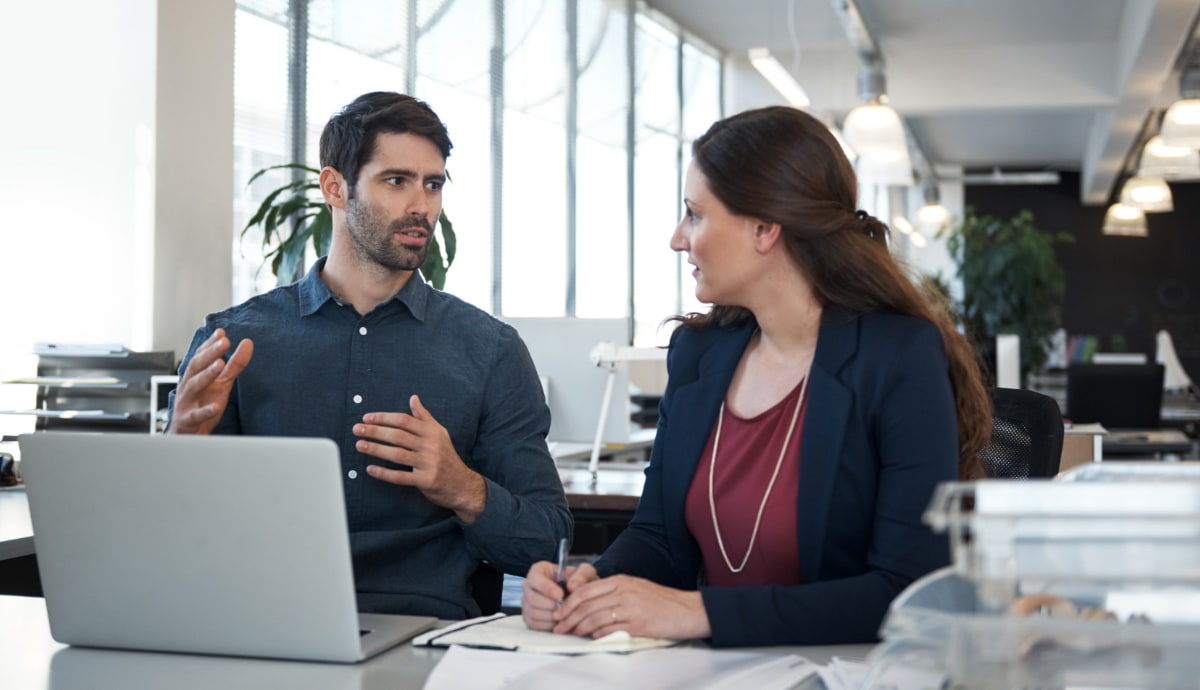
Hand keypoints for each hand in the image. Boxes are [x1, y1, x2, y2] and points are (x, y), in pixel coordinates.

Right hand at [168, 328, 252, 434]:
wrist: (187, 435)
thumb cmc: (203, 404)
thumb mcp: (222, 383)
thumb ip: (234, 364)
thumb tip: (248, 342)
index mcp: (195, 376)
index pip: (200, 356)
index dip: (210, 344)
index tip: (221, 332)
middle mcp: (188, 386)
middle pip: (196, 366)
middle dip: (210, 353)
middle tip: (224, 341)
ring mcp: (186, 403)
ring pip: (194, 386)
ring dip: (207, 374)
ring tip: (220, 364)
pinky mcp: (188, 421)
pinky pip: (196, 415)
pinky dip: (204, 411)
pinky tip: (215, 406)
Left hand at [355, 394, 486, 522]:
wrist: (463, 485)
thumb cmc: (447, 457)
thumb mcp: (440, 434)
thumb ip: (424, 417)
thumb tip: (413, 398)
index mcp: (432, 432)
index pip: (405, 420)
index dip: (384, 418)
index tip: (367, 418)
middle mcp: (431, 446)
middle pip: (398, 436)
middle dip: (375, 431)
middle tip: (357, 429)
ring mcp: (429, 464)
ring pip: (398, 454)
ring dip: (376, 449)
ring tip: (360, 445)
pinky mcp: (426, 481)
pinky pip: (401, 477)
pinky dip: (385, 473)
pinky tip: (371, 469)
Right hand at [521, 561, 598, 630]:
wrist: (577, 597)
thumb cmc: (578, 583)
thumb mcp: (585, 573)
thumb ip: (581, 575)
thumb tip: (572, 586)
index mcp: (538, 571)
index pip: (534, 578)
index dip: (546, 587)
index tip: (560, 594)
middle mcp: (528, 587)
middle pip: (531, 598)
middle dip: (550, 605)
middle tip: (565, 608)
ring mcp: (527, 604)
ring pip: (532, 612)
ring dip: (550, 616)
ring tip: (564, 614)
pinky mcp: (529, 618)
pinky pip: (534, 625)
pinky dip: (548, 625)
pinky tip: (559, 621)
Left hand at [553, 573, 710, 640]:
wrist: (687, 610)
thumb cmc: (662, 601)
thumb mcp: (635, 588)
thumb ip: (614, 592)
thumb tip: (589, 603)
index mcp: (621, 581)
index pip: (585, 590)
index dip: (568, 602)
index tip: (560, 612)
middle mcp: (623, 591)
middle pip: (586, 604)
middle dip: (568, 617)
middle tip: (558, 626)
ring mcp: (630, 607)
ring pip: (594, 617)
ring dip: (579, 628)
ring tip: (572, 634)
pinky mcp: (637, 624)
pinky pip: (609, 630)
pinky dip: (596, 635)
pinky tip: (591, 638)